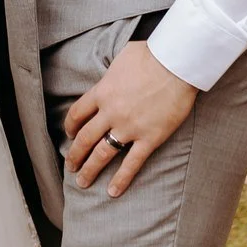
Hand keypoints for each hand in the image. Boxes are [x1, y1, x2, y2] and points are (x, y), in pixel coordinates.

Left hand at [64, 41, 197, 197]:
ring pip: (103, 154)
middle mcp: (111, 112)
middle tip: (71, 166)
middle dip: (75, 155)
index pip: (77, 113)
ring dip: (90, 169)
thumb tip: (113, 72)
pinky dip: (121, 179)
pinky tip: (112, 192)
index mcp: (102, 91)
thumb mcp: (124, 56)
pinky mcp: (149, 138)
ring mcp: (129, 127)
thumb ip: (114, 70)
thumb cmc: (153, 54)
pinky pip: (131, 163)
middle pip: (85, 138)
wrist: (177, 64)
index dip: (70, 127)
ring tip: (82, 182)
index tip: (69, 135)